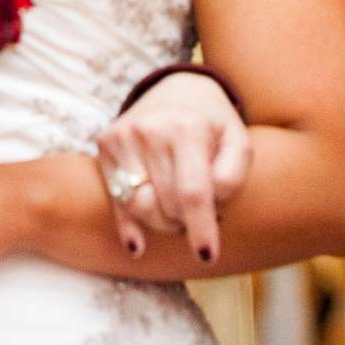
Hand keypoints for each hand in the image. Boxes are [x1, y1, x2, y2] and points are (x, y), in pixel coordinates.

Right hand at [94, 74, 251, 264]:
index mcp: (188, 127)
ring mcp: (123, 137)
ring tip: (178, 211)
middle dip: (188, 220)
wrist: (177, 88)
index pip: (193, 193)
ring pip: (141, 207)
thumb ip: (233, 175)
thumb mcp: (238, 141)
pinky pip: (116, 202)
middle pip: (167, 206)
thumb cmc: (213, 124)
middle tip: (200, 209)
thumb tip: (211, 207)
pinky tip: (139, 245)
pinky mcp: (105, 145)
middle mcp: (150, 129)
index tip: (208, 256)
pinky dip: (130, 228)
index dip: (201, 229)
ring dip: (164, 222)